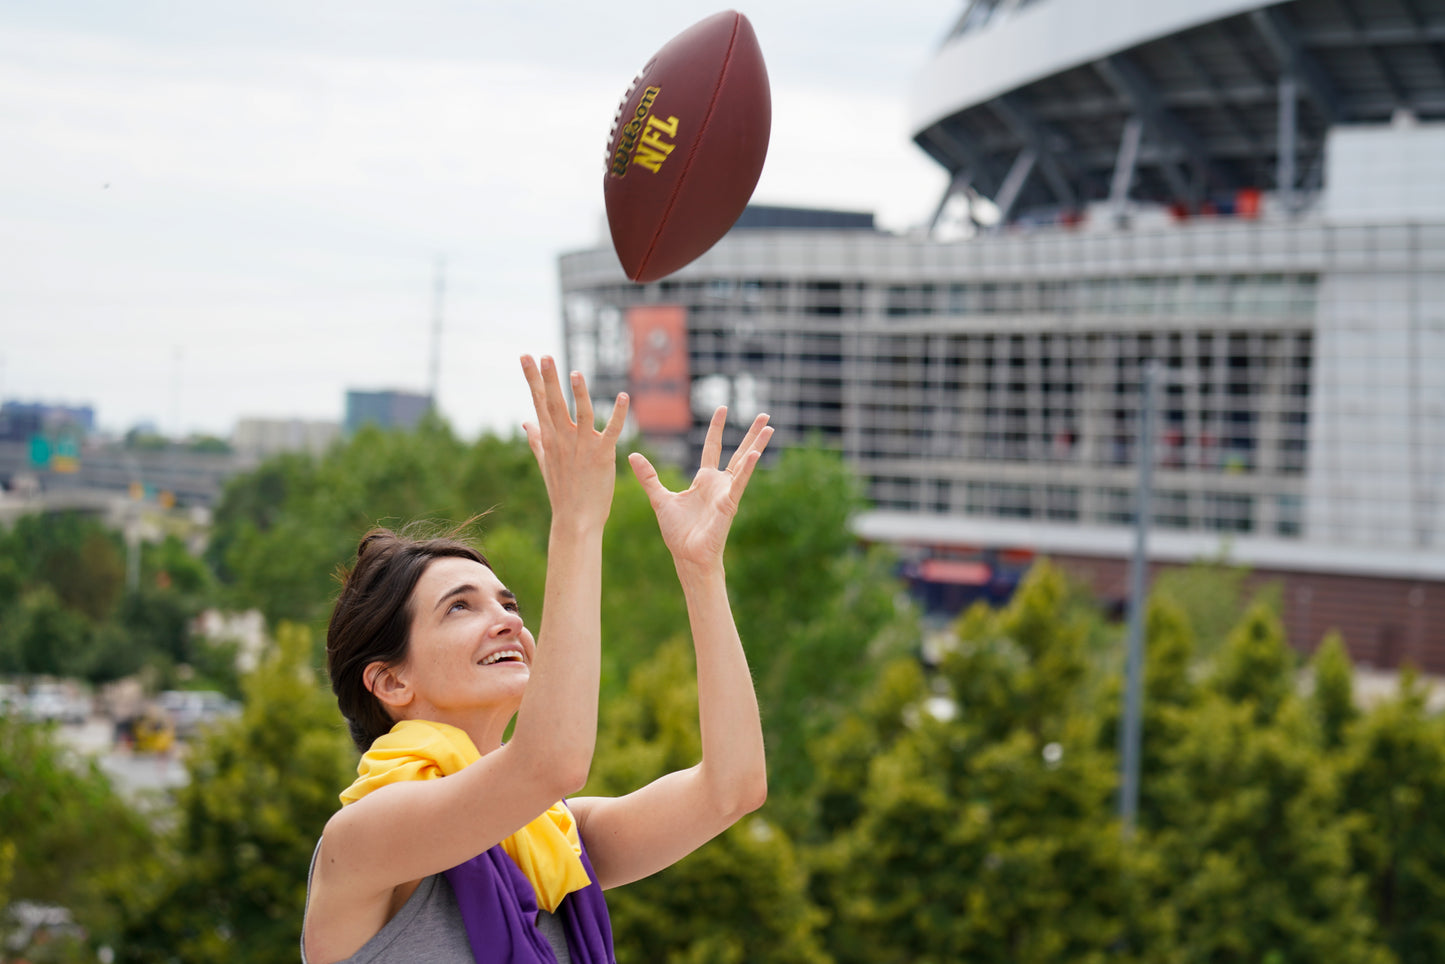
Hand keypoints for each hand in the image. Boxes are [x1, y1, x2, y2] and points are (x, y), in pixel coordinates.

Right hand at [521, 355, 628, 525]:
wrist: (575, 519)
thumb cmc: (562, 490)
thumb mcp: (545, 461)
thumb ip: (537, 439)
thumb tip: (525, 423)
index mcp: (550, 438)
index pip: (538, 402)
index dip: (532, 378)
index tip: (525, 356)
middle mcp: (563, 440)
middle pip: (553, 404)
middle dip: (548, 379)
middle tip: (543, 355)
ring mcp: (581, 447)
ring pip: (580, 414)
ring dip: (578, 394)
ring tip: (575, 372)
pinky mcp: (601, 456)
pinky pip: (611, 431)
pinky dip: (618, 415)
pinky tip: (623, 397)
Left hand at [628, 408, 772, 568]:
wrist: (686, 555)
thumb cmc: (678, 532)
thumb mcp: (659, 498)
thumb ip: (648, 477)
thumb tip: (633, 455)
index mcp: (704, 480)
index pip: (713, 447)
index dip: (716, 428)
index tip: (722, 408)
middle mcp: (719, 484)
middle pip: (738, 451)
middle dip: (750, 433)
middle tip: (764, 415)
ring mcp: (727, 492)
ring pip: (745, 463)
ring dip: (757, 445)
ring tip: (770, 427)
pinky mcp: (729, 503)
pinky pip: (739, 482)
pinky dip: (747, 468)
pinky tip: (755, 453)